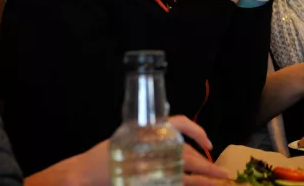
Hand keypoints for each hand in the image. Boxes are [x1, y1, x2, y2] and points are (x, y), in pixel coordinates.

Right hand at [25, 116, 226, 185]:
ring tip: (217, 182)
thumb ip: (152, 140)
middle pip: (184, 152)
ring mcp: (146, 162)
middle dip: (204, 164)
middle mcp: (149, 143)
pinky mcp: (144, 179)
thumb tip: (182, 149)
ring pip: (181, 170)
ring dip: (201, 178)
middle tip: (221, 173)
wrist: (82, 173)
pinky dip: (184, 184)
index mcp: (147, 130)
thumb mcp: (130, 139)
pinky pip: (171, 183)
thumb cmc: (106, 156)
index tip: (209, 143)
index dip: (196, 131)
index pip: (178, 123)